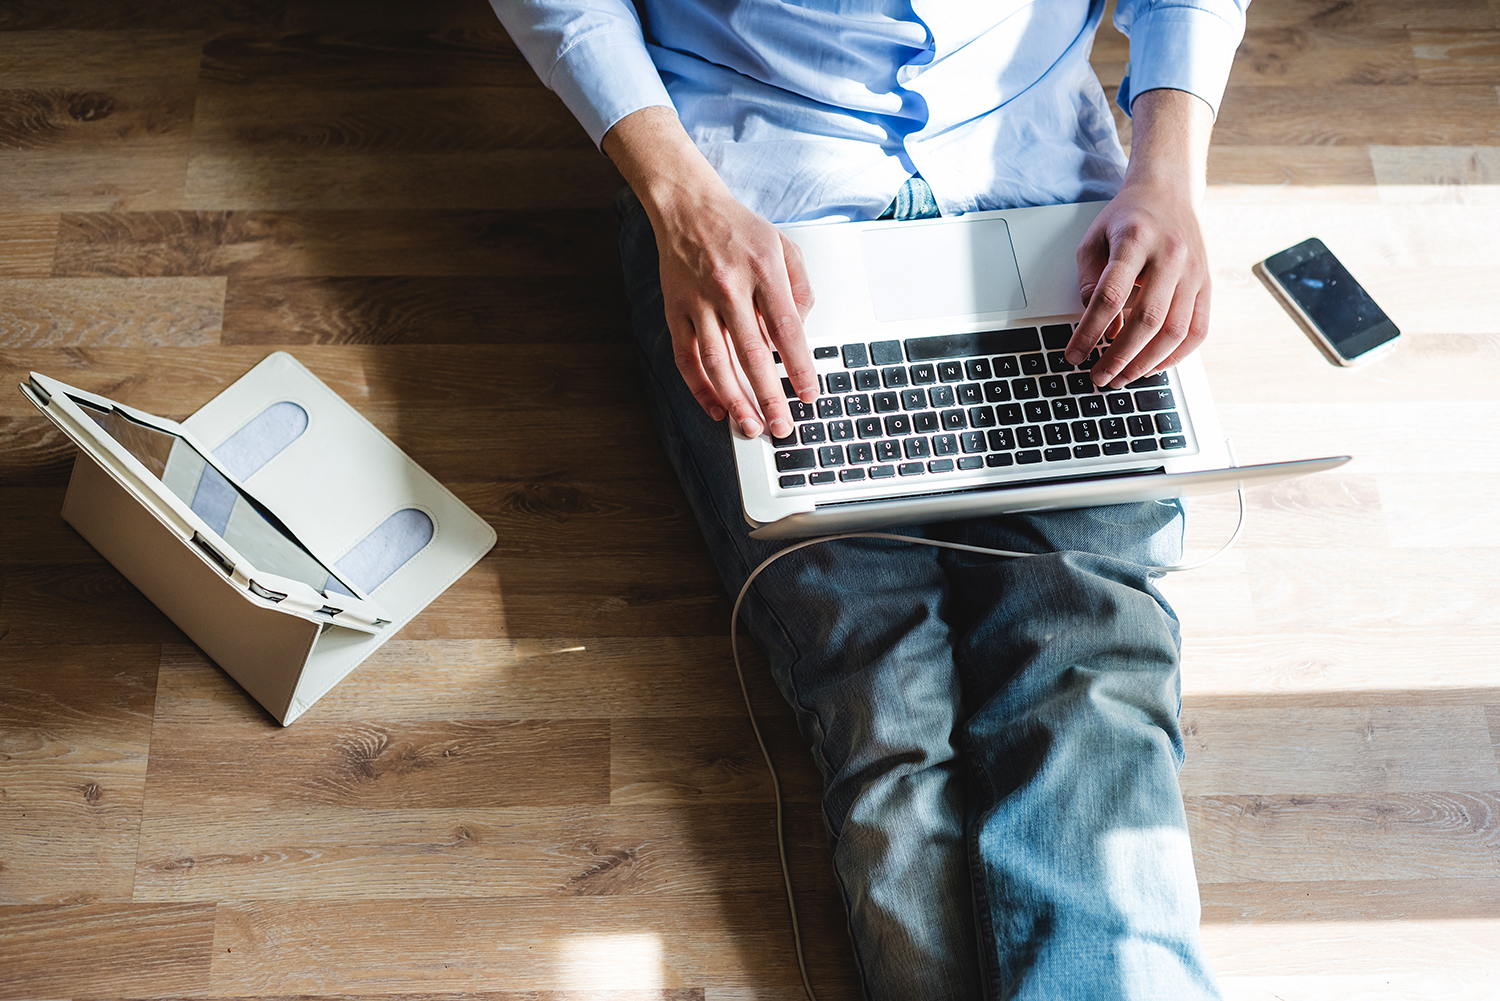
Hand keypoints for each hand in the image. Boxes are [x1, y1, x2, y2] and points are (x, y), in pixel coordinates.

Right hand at [652, 185, 816, 439]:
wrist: (687, 206)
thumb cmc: (739, 228)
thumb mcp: (784, 245)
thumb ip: (800, 287)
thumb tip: (800, 331)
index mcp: (763, 270)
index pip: (787, 330)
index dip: (799, 368)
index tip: (808, 396)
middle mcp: (729, 287)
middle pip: (753, 354)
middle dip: (770, 396)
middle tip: (781, 427)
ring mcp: (698, 301)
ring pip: (717, 362)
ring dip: (734, 400)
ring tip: (749, 427)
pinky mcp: (676, 310)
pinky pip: (686, 357)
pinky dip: (699, 387)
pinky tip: (715, 408)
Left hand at [1068, 177, 1209, 386]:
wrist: (1169, 191)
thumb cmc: (1128, 218)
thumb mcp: (1094, 239)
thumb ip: (1090, 281)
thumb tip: (1097, 326)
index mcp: (1135, 239)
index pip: (1111, 295)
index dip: (1090, 330)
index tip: (1074, 354)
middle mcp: (1170, 255)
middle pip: (1146, 319)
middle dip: (1119, 356)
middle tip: (1099, 376)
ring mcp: (1194, 271)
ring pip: (1175, 330)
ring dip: (1146, 362)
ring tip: (1122, 377)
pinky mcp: (1207, 284)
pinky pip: (1198, 329)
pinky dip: (1177, 355)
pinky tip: (1154, 366)